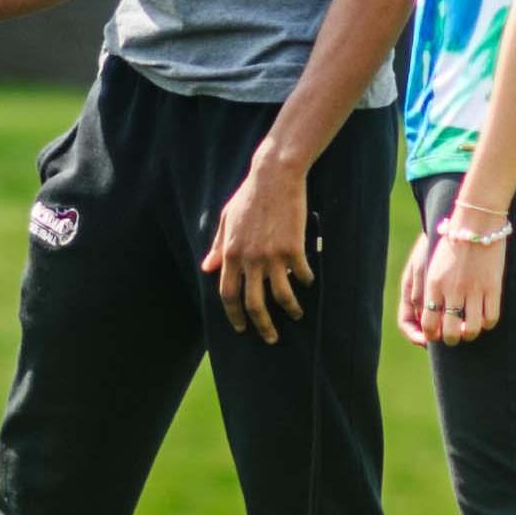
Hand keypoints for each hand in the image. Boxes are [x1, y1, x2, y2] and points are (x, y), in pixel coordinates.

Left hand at [201, 160, 315, 341]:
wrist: (275, 176)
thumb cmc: (249, 196)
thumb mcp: (226, 220)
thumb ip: (217, 247)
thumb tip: (207, 268)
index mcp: (231, 253)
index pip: (228, 294)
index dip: (233, 315)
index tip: (241, 327)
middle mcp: (250, 259)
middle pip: (253, 303)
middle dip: (262, 325)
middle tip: (270, 337)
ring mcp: (272, 255)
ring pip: (281, 296)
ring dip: (289, 310)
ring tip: (296, 316)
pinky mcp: (293, 248)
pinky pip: (301, 275)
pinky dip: (305, 282)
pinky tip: (308, 283)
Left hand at [400, 221, 509, 345]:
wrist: (477, 220)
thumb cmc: (454, 240)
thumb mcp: (434, 264)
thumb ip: (432, 288)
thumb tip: (433, 314)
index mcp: (434, 284)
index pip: (428, 323)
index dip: (432, 335)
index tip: (437, 333)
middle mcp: (452, 290)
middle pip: (449, 332)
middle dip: (451, 339)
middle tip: (455, 334)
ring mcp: (473, 289)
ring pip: (472, 329)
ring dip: (470, 334)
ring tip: (471, 329)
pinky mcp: (492, 286)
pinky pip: (491, 318)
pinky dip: (488, 323)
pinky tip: (486, 317)